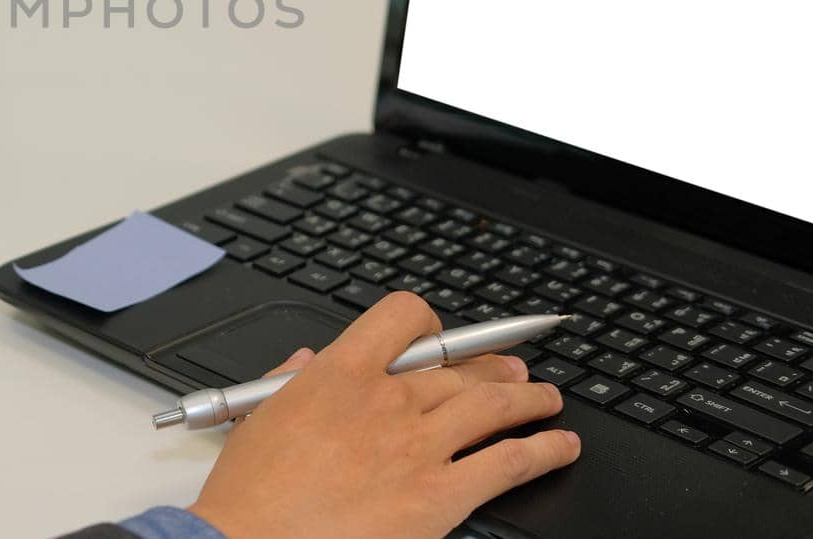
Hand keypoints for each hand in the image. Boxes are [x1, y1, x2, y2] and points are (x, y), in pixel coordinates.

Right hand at [188, 292, 578, 538]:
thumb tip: (305, 363)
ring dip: (530, 398)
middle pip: (459, 366)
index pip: (401, 316)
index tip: (440, 335)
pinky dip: (544, 451)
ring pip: (495, 405)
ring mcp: (419, 446)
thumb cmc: (252, 492)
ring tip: (548, 399)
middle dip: (493, 365)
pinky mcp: (441, 495)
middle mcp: (388, 399)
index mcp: (340, 372)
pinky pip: (508, 463)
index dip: (429, 321)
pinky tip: (560, 446)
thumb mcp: (258, 416)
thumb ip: (289, 380)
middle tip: (512, 369)